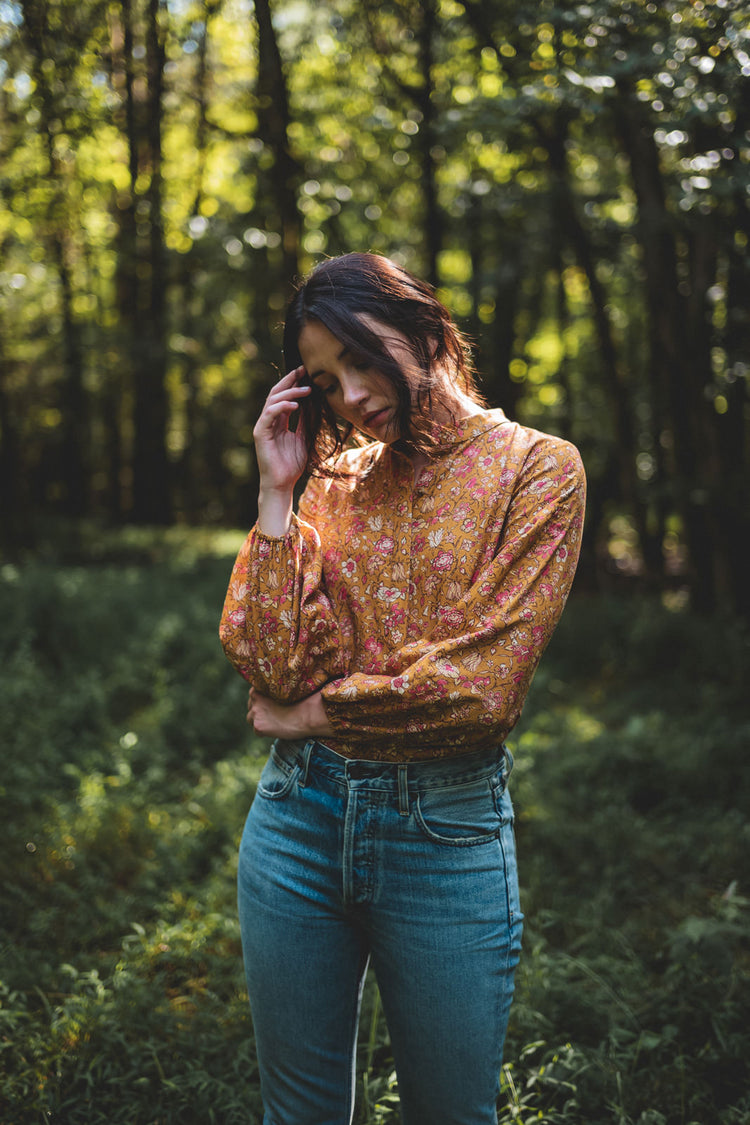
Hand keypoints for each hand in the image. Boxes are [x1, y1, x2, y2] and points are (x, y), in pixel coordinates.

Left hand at [247, 686, 333, 739]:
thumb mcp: (287, 690)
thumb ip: (277, 690)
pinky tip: (274, 730)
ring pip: (250, 718)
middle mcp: (255, 700)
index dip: (261, 698)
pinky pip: (257, 730)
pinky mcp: (258, 727)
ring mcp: (255, 713)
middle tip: (270, 712)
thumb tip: (278, 692)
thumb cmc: (302, 700)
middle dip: (258, 709)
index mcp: (261, 688)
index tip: (267, 701)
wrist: (306, 715)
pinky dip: (264, 731)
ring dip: (258, 720)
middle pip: (251, 705)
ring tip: (272, 722)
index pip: (254, 693)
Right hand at [253, 366, 310, 495]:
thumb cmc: (292, 464)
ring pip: (273, 401)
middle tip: (303, 370)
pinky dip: (282, 407)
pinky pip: (269, 414)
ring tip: (306, 390)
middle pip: (276, 393)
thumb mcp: (304, 438)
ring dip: (290, 392)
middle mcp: (268, 421)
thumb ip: (305, 421)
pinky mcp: (260, 433)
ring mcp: (263, 426)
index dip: (293, 383)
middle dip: (290, 380)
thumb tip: (313, 405)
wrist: (282, 484)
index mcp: (278, 421)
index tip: (306, 373)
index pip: (284, 396)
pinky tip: (295, 405)